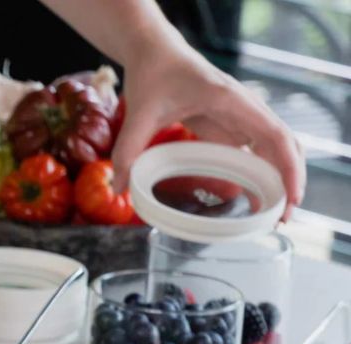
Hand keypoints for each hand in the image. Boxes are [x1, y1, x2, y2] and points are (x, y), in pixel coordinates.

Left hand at [112, 42, 304, 214]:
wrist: (155, 54)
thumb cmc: (154, 73)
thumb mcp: (139, 112)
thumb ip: (128, 149)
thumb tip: (120, 188)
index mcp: (231, 102)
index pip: (275, 136)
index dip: (288, 168)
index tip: (291, 198)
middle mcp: (243, 110)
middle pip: (281, 147)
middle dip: (287, 182)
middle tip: (279, 221)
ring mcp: (237, 119)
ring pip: (269, 152)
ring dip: (273, 181)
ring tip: (267, 217)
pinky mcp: (227, 128)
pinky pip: (249, 153)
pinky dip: (254, 175)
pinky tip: (248, 199)